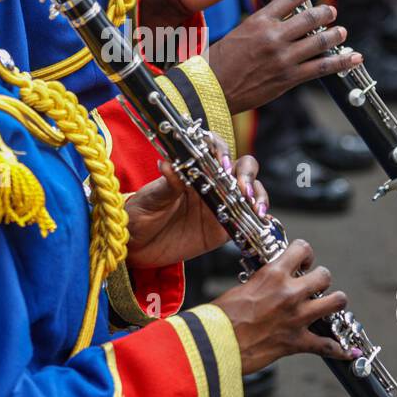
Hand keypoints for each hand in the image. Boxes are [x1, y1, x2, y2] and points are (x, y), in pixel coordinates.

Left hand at [125, 138, 267, 269]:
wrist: (136, 246)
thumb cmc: (139, 215)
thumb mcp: (150, 199)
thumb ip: (165, 185)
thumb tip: (167, 163)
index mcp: (192, 169)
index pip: (213, 149)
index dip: (222, 151)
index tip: (221, 165)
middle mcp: (210, 183)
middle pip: (240, 167)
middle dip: (247, 174)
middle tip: (242, 189)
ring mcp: (220, 205)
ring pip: (250, 191)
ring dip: (258, 195)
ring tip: (255, 207)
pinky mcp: (223, 228)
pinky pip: (247, 220)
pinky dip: (258, 218)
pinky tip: (261, 221)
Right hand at [202, 0, 362, 112]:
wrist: (212, 88)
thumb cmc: (220, 62)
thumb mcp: (239, 32)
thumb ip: (262, 24)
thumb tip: (280, 18)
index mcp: (259, 21)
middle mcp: (274, 37)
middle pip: (310, 18)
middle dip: (326, 13)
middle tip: (332, 11)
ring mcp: (283, 58)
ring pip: (319, 41)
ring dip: (335, 35)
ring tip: (341, 32)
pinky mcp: (289, 77)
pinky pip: (321, 67)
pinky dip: (341, 62)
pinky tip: (353, 57)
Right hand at [212, 239, 354, 373]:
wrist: (216, 345)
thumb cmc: (221, 317)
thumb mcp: (241, 288)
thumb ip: (261, 282)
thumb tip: (267, 282)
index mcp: (273, 275)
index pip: (302, 249)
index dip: (305, 254)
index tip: (303, 261)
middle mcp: (290, 293)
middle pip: (325, 275)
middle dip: (321, 279)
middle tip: (314, 285)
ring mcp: (297, 318)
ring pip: (336, 302)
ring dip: (335, 303)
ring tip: (329, 306)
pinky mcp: (297, 342)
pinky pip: (328, 346)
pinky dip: (340, 350)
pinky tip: (348, 351)